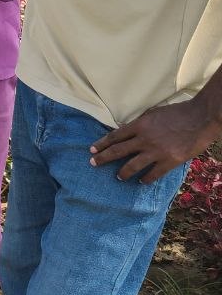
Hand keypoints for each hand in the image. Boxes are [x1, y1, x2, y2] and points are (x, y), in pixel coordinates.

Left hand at [89, 97, 221, 182]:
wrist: (201, 118)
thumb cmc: (178, 112)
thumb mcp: (153, 113)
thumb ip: (140, 124)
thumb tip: (127, 131)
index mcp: (139, 125)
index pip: (115, 136)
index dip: (101, 143)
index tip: (91, 149)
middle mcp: (144, 139)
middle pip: (118, 151)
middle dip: (103, 158)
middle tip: (93, 163)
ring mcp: (156, 151)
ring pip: (132, 165)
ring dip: (123, 172)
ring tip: (118, 177)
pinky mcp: (170, 161)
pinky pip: (153, 173)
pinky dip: (145, 179)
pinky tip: (141, 182)